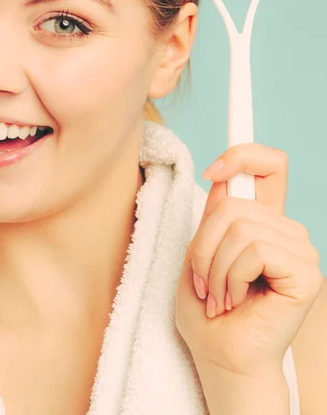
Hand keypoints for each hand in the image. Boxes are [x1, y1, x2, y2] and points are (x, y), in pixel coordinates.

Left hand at [174, 143, 322, 376]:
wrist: (220, 355)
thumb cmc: (208, 309)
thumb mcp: (200, 252)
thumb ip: (215, 216)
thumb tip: (222, 177)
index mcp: (260, 219)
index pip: (265, 167)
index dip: (246, 150)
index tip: (216, 161)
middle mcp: (284, 227)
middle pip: (231, 199)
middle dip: (202, 242)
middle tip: (203, 280)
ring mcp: (298, 247)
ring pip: (237, 224)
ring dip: (211, 266)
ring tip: (218, 295)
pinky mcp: (305, 270)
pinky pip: (252, 249)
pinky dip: (230, 277)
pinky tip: (237, 301)